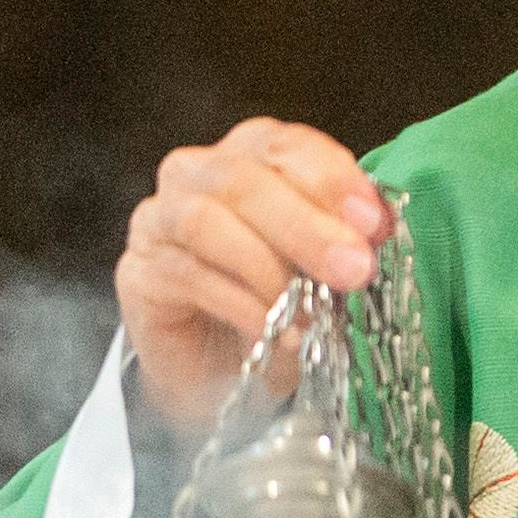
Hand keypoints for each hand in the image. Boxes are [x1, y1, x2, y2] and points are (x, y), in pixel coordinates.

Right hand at [117, 117, 391, 428]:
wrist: (221, 371)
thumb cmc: (276, 304)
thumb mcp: (321, 268)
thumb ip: (343, 237)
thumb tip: (378, 228)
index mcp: (248, 154)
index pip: (284, 146)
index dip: (330, 179)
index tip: (373, 222)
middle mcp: (195, 174)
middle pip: (242, 179)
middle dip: (305, 225)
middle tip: (354, 269)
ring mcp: (158, 219)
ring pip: (205, 221)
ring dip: (269, 267)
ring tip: (312, 311)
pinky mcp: (139, 272)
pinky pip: (187, 275)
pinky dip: (242, 304)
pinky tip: (278, 331)